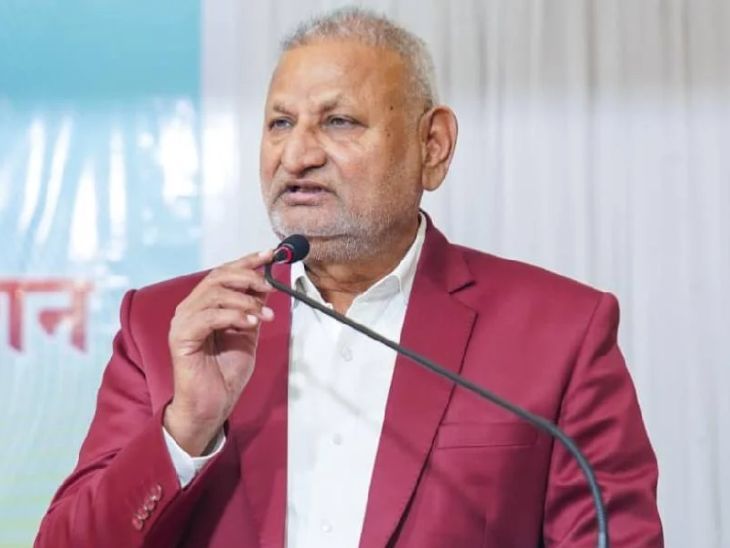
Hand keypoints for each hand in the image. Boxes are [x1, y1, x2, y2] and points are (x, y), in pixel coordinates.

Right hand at [164, 250, 274, 455]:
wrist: (211, 406)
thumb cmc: (225, 373)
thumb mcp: (247, 334)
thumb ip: (251, 309)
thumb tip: (266, 285)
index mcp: (204, 305)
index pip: (224, 273)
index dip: (247, 261)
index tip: (270, 255)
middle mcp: (190, 309)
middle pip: (218, 276)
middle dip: (248, 277)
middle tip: (270, 287)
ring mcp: (182, 322)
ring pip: (215, 294)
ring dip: (246, 300)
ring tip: (264, 315)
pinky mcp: (181, 338)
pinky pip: (208, 317)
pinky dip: (234, 316)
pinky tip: (251, 323)